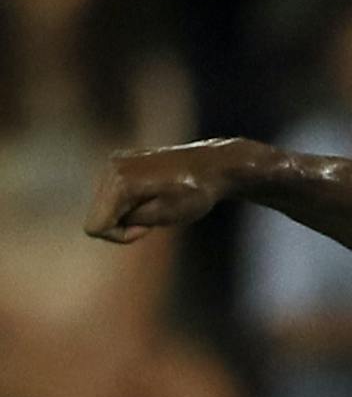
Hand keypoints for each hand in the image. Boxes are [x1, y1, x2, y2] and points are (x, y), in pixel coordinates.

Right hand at [85, 138, 262, 242]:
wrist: (213, 165)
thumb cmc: (196, 193)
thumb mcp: (166, 216)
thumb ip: (132, 220)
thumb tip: (109, 218)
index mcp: (120, 183)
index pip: (95, 227)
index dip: (120, 235)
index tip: (147, 228)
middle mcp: (110, 168)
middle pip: (96, 217)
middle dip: (122, 224)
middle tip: (155, 215)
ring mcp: (113, 162)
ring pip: (102, 206)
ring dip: (126, 212)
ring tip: (156, 202)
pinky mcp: (119, 160)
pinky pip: (110, 193)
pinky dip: (128, 200)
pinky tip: (152, 193)